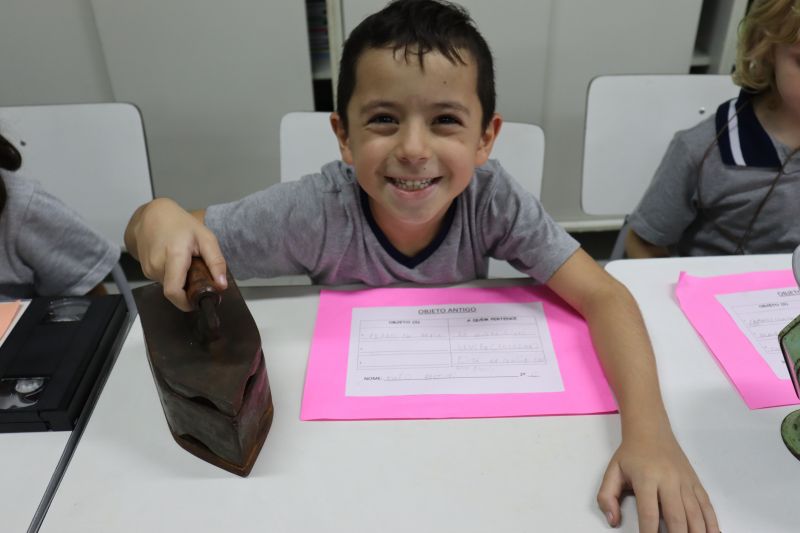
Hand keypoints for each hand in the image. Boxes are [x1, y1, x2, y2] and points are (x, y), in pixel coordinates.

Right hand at [125, 198, 226, 310]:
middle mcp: (157, 265)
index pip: (174, 291)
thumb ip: (216, 262)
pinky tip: (176, 262)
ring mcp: (148, 269)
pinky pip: (164, 281)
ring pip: (169, 286)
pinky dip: (173, 276)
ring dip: (181, 281)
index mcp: (174, 256)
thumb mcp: (206, 238)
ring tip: (186, 263)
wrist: (152, 216)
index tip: (199, 302)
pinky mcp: (145, 271)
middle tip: (199, 275)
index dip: (186, 303)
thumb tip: (222, 285)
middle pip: (175, 291)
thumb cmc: (180, 224)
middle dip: (189, 289)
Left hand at [597, 428, 718, 532]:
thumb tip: (613, 521)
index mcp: (646, 478)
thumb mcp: (612, 471)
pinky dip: (712, 524)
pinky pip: (707, 507)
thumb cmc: (631, 454)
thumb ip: (606, 497)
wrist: (651, 430)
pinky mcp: (696, 484)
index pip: (649, 513)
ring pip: (696, 514)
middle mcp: (669, 480)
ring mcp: (686, 483)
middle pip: (677, 517)